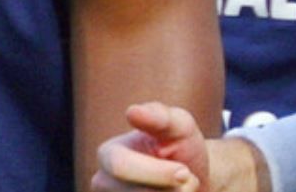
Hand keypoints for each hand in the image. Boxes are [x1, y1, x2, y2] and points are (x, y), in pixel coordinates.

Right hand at [92, 102, 209, 190]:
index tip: (185, 171)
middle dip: (170, 190)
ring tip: (179, 188)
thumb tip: (132, 111)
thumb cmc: (182, 148)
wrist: (193, 181)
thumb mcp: (180, 127)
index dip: (158, 173)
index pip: (121, 167)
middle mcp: (102, 183)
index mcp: (108, 154)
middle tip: (187, 179)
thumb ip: (159, 117)